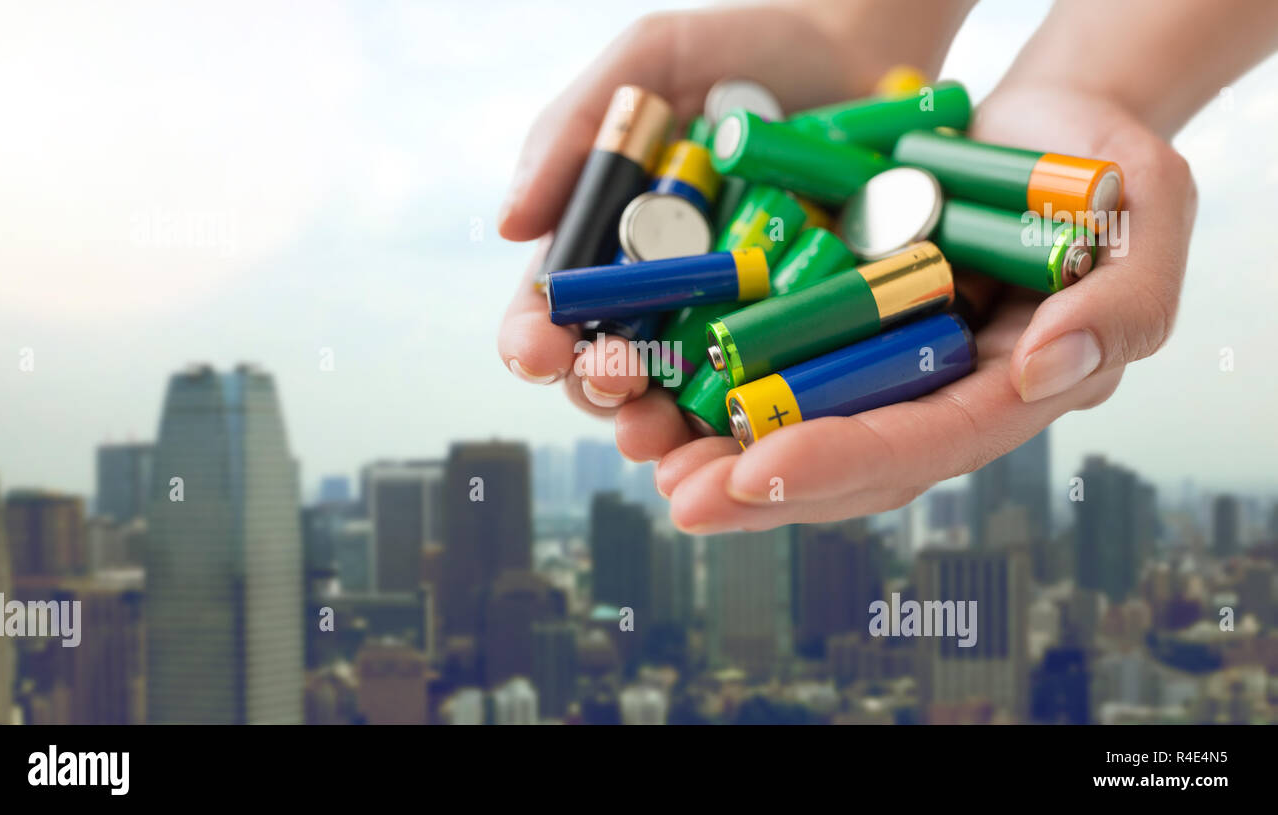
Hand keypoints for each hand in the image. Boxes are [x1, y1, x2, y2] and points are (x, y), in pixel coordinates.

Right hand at [496, 2, 959, 429]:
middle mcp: (659, 295)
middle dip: (598, 389)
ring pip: (678, 397)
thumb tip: (509, 223)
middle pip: (606, 367)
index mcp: (607, 243)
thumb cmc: (744, 47)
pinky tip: (742, 434)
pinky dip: (748, 417)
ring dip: (660, 426)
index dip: (532, 338)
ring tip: (661, 431)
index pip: (551, 309)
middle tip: (616, 386)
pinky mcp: (796, 333)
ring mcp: (728, 319)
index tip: (537, 348)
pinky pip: (768, 387)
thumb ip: (573, 129)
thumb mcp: (650, 60)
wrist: (863, 45)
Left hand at [656, 85, 1196, 532]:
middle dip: (759, 487)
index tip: (762, 470)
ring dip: (716, 452)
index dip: (844, 461)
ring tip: (646, 460)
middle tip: (680, 501)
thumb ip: (1119, 302)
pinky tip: (651, 391)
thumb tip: (1041, 370)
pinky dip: (708, 379)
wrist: (1046, 129)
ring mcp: (878, 364)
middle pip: (842, 460)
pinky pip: (766, 364)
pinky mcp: (835, 324)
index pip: (922, 445)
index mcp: (1001, 393)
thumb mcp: (1148, 218)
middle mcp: (930, 395)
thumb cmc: (1107, 175)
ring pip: (792, 425)